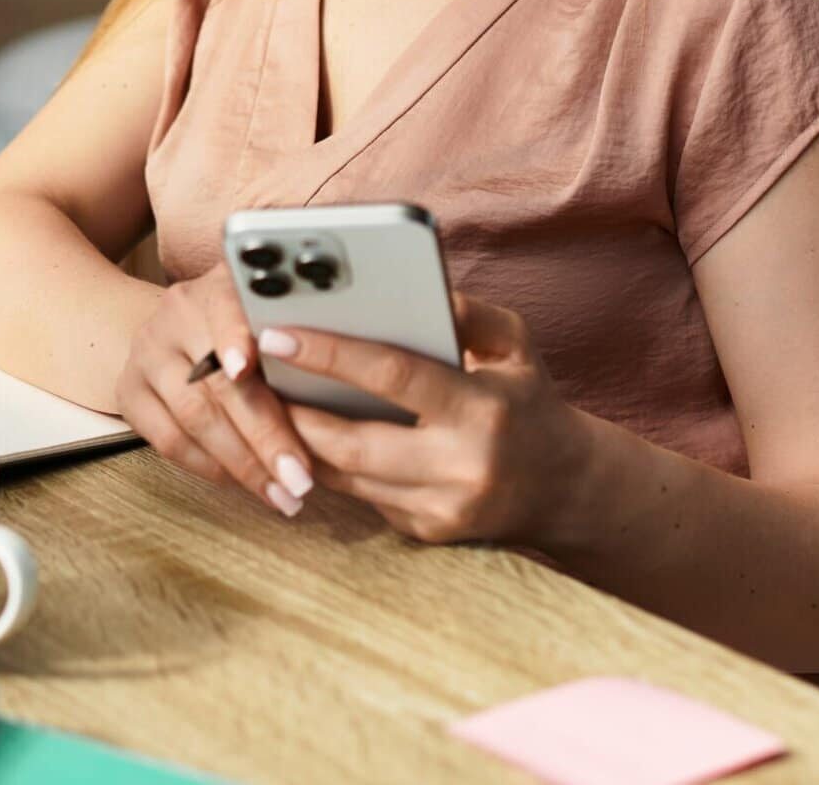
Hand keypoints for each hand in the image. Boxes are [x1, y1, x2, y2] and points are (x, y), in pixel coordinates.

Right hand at [115, 262, 316, 515]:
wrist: (180, 327)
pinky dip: (207, 467)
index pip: (223, 309)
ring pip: (192, 417)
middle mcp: (175, 314)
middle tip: (301, 478)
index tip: (247, 365)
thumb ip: (302, 326)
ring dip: (241, 464)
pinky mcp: (129, 390)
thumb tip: (360, 356)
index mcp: (217, 286)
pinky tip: (241, 483)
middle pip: (217, 380)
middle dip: (264, 436)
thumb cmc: (250, 327)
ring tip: (282, 495)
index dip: (233, 337)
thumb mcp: (273, 313)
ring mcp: (147, 353)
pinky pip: (166, 440)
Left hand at [261, 291, 587, 544]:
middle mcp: (462, 467)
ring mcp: (441, 510)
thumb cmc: (527, 399)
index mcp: (482, 409)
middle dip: (293, 409)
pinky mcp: (425, 534)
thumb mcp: (513, 344)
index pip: (392, 376)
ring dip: (298, 440)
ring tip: (264, 400)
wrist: (566, 489)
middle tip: (251, 376)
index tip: (276, 334)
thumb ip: (464, 310)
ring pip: (345, 477)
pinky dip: (327, 464)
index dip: (329, 353)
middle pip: (352, 442)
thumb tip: (404, 285)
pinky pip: (359, 497)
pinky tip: (302, 433)